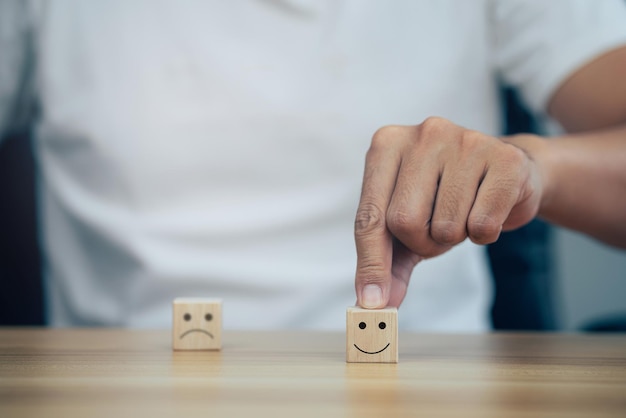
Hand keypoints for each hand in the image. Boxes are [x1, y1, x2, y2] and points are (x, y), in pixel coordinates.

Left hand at [354, 117, 544, 308]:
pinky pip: (483, 224)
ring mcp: (465, 140)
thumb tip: (375, 303)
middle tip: (437, 232)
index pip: (370, 215)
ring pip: (445, 226)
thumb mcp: (408, 226)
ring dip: (453, 238)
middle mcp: (423, 134)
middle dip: (421, 243)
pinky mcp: (504, 157)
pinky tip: (487, 209)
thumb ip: (388, 262)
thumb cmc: (446, 199)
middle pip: (403, 221)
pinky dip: (484, 234)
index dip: (371, 263)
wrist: (506, 176)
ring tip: (463, 215)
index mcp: (387, 144)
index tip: (371, 301)